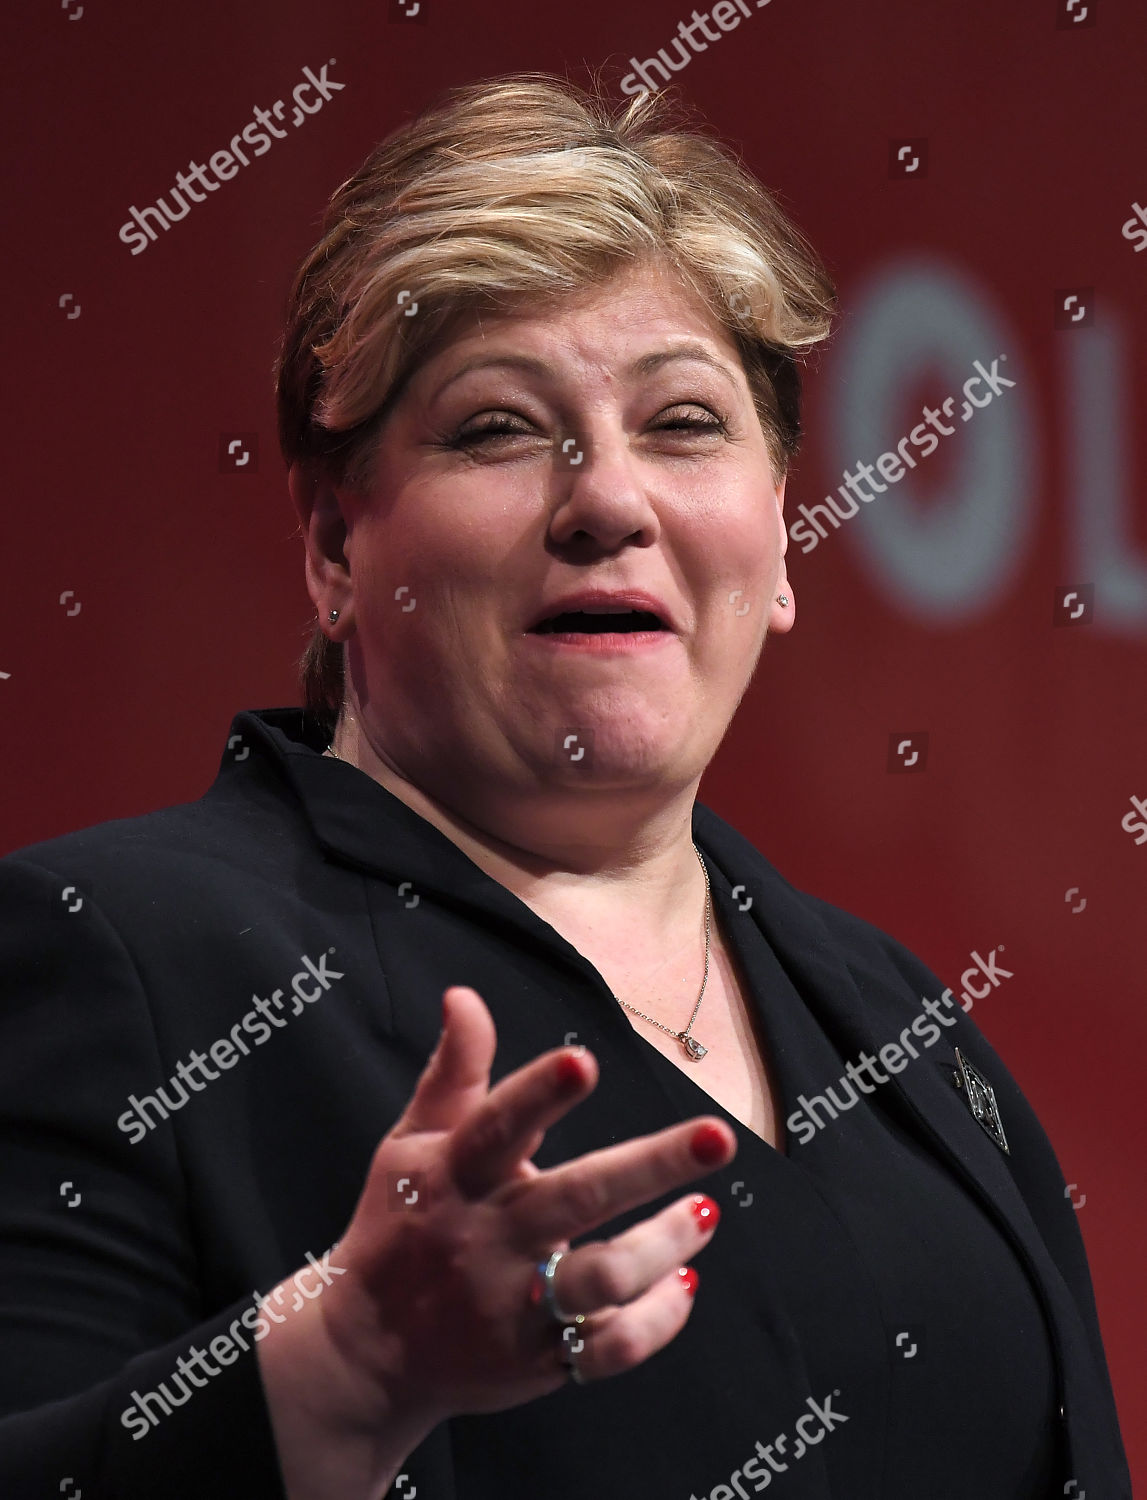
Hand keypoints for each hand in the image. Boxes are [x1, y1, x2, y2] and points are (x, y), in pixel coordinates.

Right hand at [312, 983, 735, 1426]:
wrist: (366, 1352)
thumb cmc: (400, 1223)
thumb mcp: (413, 1144)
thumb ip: (453, 1072)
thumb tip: (463, 995)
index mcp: (455, 1177)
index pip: (497, 1126)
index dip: (538, 1093)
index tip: (583, 1060)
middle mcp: (488, 1238)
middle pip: (576, 1198)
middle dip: (650, 1165)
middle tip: (716, 1136)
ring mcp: (514, 1304)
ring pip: (602, 1278)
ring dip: (664, 1244)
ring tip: (705, 1210)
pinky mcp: (538, 1360)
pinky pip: (609, 1349)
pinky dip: (657, 1319)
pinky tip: (684, 1280)